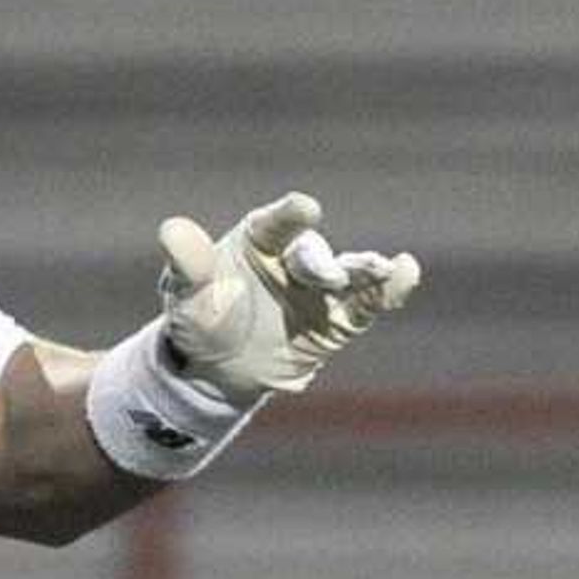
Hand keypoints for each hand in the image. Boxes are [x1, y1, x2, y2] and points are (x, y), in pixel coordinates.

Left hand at [157, 191, 420, 395]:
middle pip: (313, 255)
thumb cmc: (200, 319)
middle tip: (325, 273)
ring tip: (387, 267)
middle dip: (320, 263)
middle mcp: (294, 259)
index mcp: (258, 240)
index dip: (291, 216)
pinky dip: (388, 290)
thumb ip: (188, 263)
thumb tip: (172, 230)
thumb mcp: (187, 294)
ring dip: (367, 270)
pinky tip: (406, 273)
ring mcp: (320, 290)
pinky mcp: (339, 321)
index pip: (276, 224)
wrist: (218, 369)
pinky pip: (366, 305)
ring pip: (348, 275)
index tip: (306, 209)